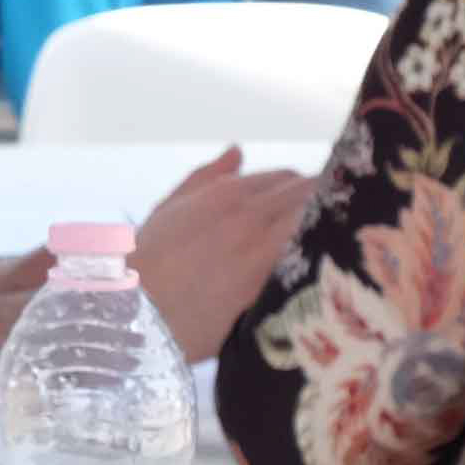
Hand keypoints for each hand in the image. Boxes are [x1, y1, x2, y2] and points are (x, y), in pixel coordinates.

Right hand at [128, 146, 317, 363]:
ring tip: (332, 245)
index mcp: (225, 193)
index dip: (302, 191)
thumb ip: (205, 178)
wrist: (131, 314)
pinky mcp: (266, 284)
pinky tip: (325, 267)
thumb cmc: (144, 264)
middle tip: (331, 224)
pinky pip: (307, 256)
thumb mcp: (169, 210)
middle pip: (309, 193)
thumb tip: (238, 151)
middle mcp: (247, 214)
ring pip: (314, 219)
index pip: (288, 178)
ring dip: (327, 226)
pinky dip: (320, 255)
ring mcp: (259, 249)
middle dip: (322, 204)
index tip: (311, 205)